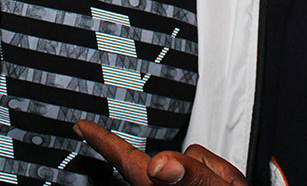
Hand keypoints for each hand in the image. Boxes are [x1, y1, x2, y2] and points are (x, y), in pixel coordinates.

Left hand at [74, 120, 246, 185]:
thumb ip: (196, 174)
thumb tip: (160, 163)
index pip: (128, 162)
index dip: (104, 142)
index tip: (82, 127)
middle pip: (170, 163)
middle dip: (196, 167)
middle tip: (224, 182)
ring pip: (188, 167)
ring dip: (209, 175)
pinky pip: (197, 174)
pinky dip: (211, 179)